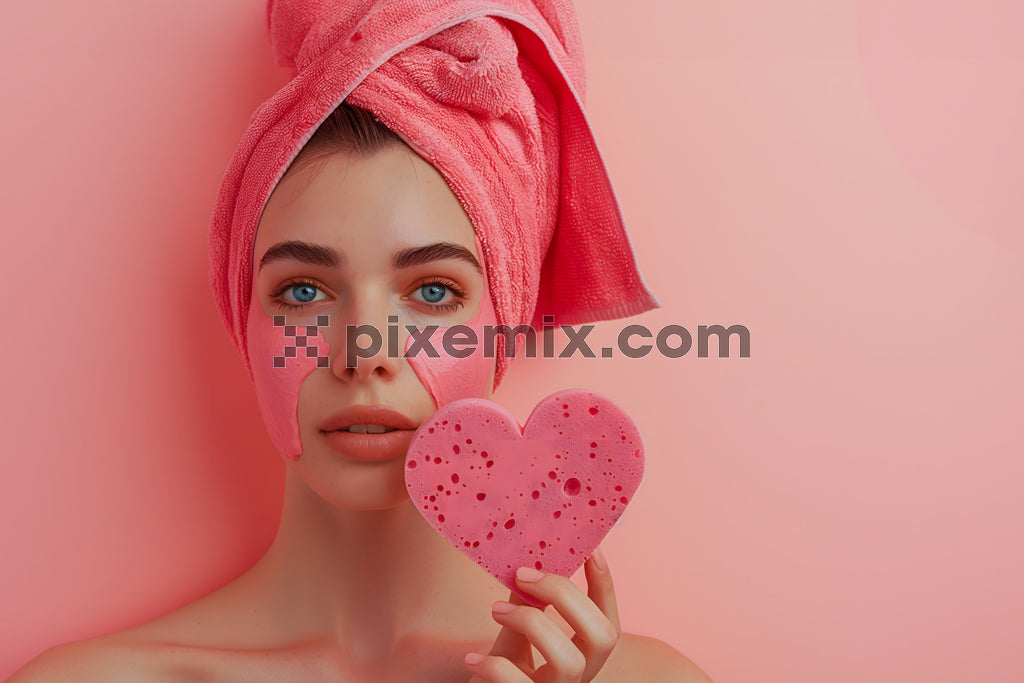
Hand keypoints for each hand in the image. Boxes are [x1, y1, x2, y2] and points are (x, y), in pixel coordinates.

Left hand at [465, 546, 620, 682]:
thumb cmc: (500, 676)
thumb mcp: (516, 638)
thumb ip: (526, 608)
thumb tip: (527, 566)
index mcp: (581, 659)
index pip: (609, 623)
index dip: (606, 586)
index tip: (592, 549)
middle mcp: (577, 680)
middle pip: (602, 636)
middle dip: (566, 596)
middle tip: (524, 575)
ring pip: (568, 661)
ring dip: (530, 622)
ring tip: (496, 609)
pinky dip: (495, 666)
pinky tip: (474, 659)